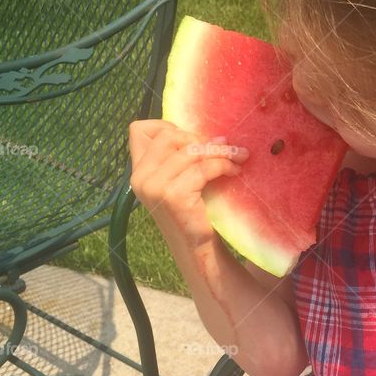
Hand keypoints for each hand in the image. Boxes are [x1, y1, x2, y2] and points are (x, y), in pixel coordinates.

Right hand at [128, 119, 248, 247]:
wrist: (197, 248)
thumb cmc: (191, 211)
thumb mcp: (177, 180)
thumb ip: (178, 158)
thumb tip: (209, 133)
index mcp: (138, 171)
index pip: (138, 129)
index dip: (167, 127)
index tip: (192, 140)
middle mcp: (140, 177)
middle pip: (169, 136)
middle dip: (200, 138)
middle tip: (223, 147)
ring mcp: (154, 187)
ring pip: (191, 151)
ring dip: (219, 151)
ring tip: (237, 156)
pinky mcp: (173, 196)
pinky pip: (203, 168)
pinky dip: (223, 166)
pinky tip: (234, 172)